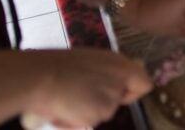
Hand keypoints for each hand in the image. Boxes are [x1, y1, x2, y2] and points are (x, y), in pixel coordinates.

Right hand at [28, 48, 150, 128]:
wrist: (40, 77)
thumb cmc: (58, 65)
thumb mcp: (90, 61)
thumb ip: (107, 73)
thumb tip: (116, 83)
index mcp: (120, 64)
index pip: (144, 84)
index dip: (132, 91)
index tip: (119, 92)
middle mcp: (120, 82)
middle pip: (118, 101)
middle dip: (101, 102)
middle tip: (80, 93)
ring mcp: (110, 100)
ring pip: (102, 113)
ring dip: (86, 111)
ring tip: (66, 98)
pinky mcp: (98, 115)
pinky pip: (88, 122)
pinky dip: (75, 120)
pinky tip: (62, 108)